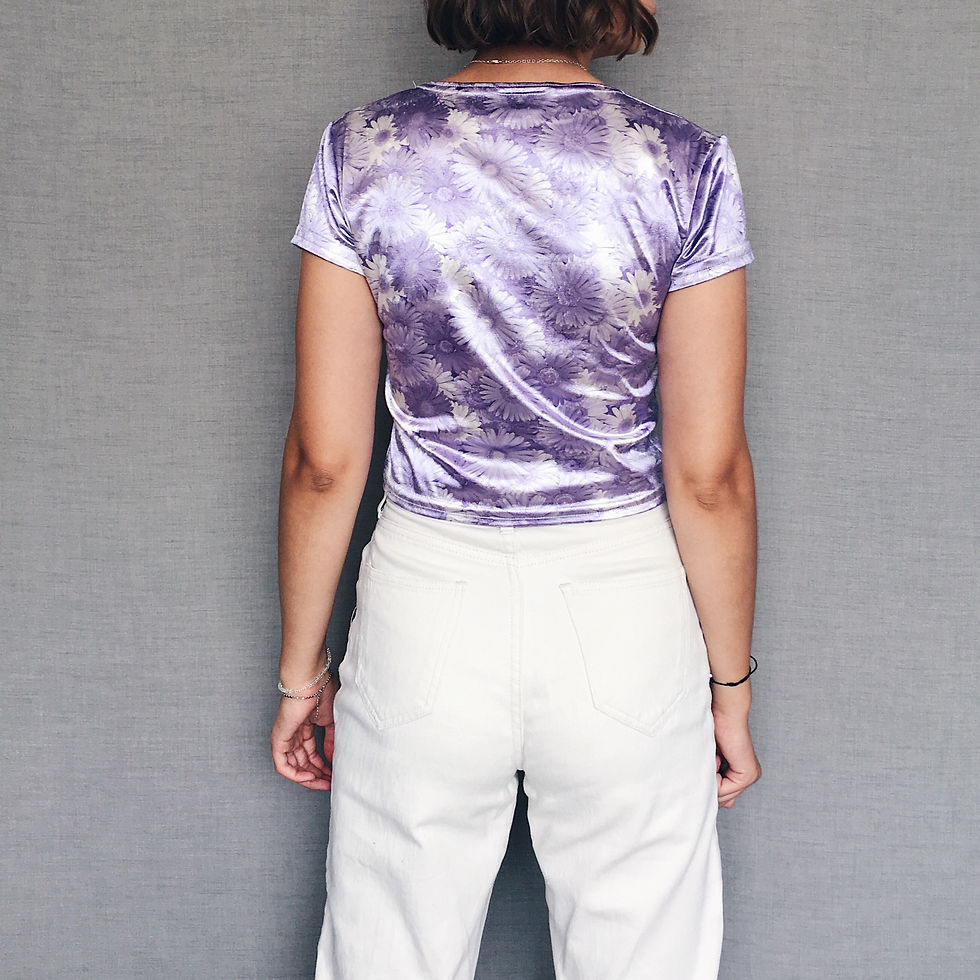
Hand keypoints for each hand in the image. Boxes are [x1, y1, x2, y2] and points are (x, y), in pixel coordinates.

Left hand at [270, 673, 339, 790]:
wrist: (311, 681)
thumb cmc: (322, 691)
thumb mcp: (331, 721)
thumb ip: (330, 740)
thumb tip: (332, 758)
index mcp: (305, 727)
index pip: (311, 754)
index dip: (323, 767)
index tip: (334, 775)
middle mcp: (293, 734)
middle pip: (303, 763)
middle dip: (318, 775)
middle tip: (330, 783)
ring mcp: (284, 737)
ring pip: (293, 767)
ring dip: (309, 778)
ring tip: (323, 783)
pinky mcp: (278, 739)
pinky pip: (283, 765)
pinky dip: (296, 775)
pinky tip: (309, 779)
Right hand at [712, 708, 761, 808]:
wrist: (724, 712)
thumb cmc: (713, 728)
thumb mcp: (710, 759)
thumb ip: (714, 779)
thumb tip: (714, 800)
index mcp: (742, 772)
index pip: (724, 797)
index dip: (710, 785)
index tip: (708, 763)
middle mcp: (749, 776)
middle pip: (724, 800)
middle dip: (711, 785)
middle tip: (711, 760)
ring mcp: (750, 777)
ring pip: (723, 797)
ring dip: (711, 779)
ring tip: (714, 757)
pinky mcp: (748, 775)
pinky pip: (724, 790)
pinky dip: (714, 776)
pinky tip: (717, 757)